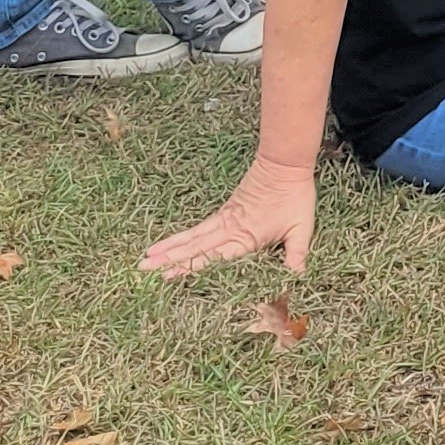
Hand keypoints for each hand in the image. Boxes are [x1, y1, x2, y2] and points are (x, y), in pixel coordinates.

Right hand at [142, 156, 315, 277]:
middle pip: (194, 247)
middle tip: (143, 269)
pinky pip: (199, 228)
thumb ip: (297, 256)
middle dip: (168, 259)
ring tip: (146, 257)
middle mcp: (229, 229)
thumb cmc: (294, 197)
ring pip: (192, 237)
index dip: (190, 268)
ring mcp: (224, 219)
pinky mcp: (225, 212)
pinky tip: (171, 242)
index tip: (168, 277)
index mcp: (246, 237)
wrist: (284, 163)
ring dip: (169, 247)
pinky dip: (182, 236)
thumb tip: (297, 281)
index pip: (213, 257)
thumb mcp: (301, 229)